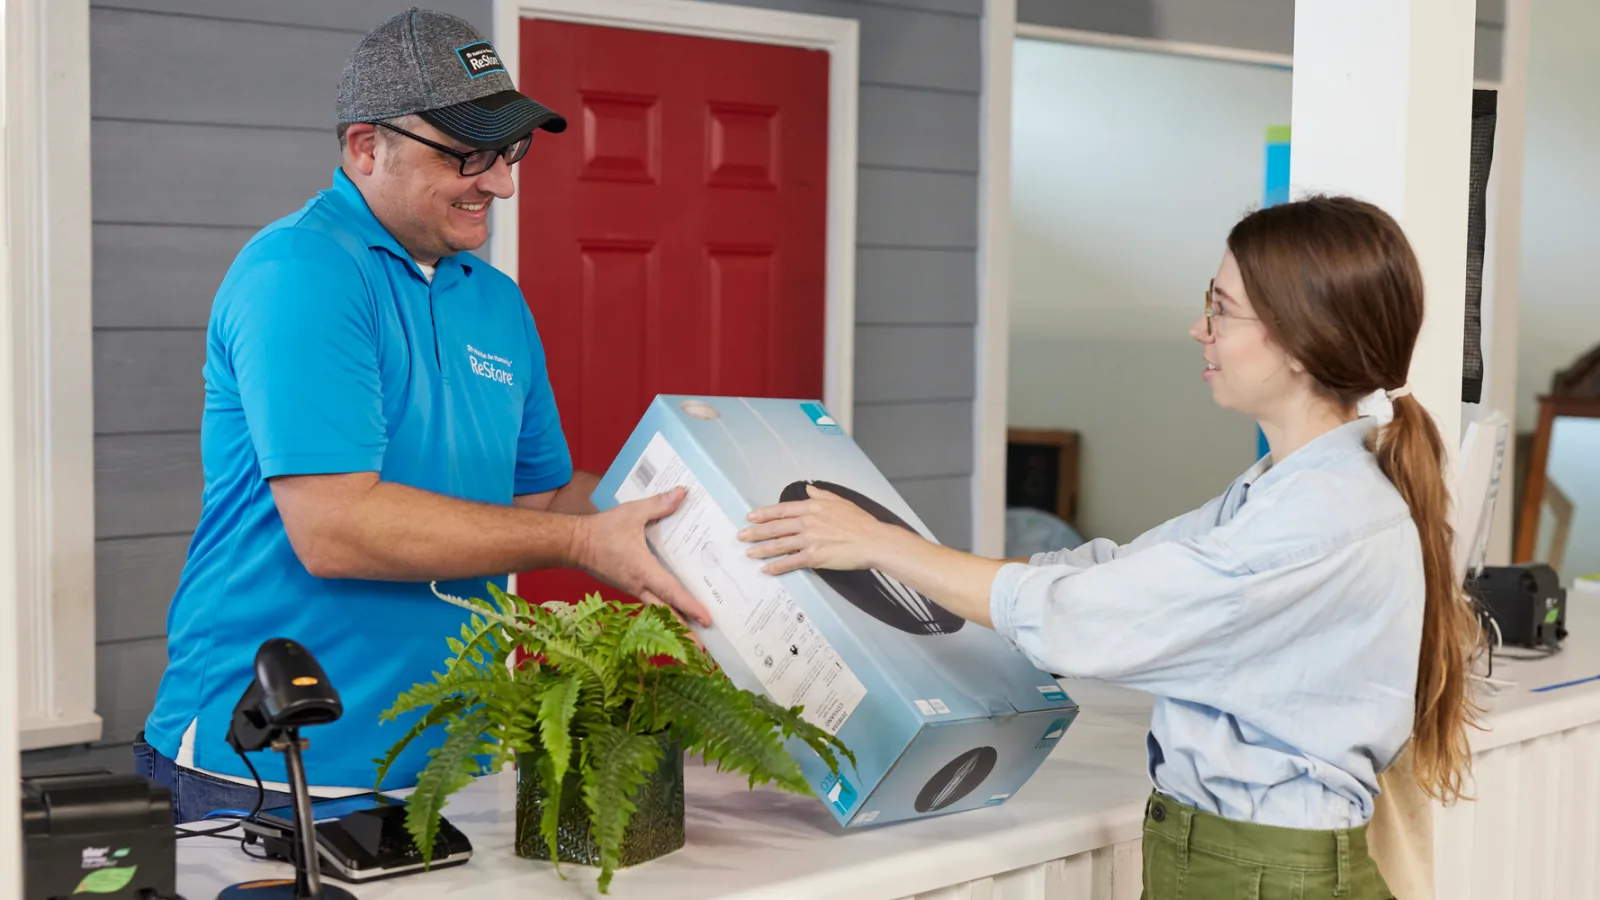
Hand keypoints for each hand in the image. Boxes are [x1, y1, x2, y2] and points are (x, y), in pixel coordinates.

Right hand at [572, 487, 711, 626]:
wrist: (573, 543)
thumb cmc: (602, 530)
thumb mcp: (632, 513)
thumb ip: (658, 505)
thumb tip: (682, 493)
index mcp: (643, 571)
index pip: (671, 592)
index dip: (689, 606)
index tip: (706, 620)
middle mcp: (639, 586)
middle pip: (667, 614)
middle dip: (685, 631)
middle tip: (705, 648)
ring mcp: (633, 590)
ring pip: (659, 612)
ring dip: (676, 625)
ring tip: (695, 637)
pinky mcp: (629, 588)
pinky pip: (651, 604)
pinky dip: (665, 612)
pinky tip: (676, 612)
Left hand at [738, 484, 896, 574]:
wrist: (873, 540)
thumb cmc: (860, 522)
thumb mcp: (840, 501)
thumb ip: (822, 495)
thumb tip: (809, 489)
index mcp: (813, 507)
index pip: (781, 510)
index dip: (764, 514)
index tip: (750, 517)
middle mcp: (808, 522)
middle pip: (775, 527)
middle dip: (755, 532)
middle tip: (741, 536)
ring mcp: (810, 540)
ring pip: (779, 544)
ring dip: (761, 549)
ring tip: (749, 553)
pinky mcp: (815, 557)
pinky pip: (791, 562)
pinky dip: (777, 566)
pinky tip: (767, 570)